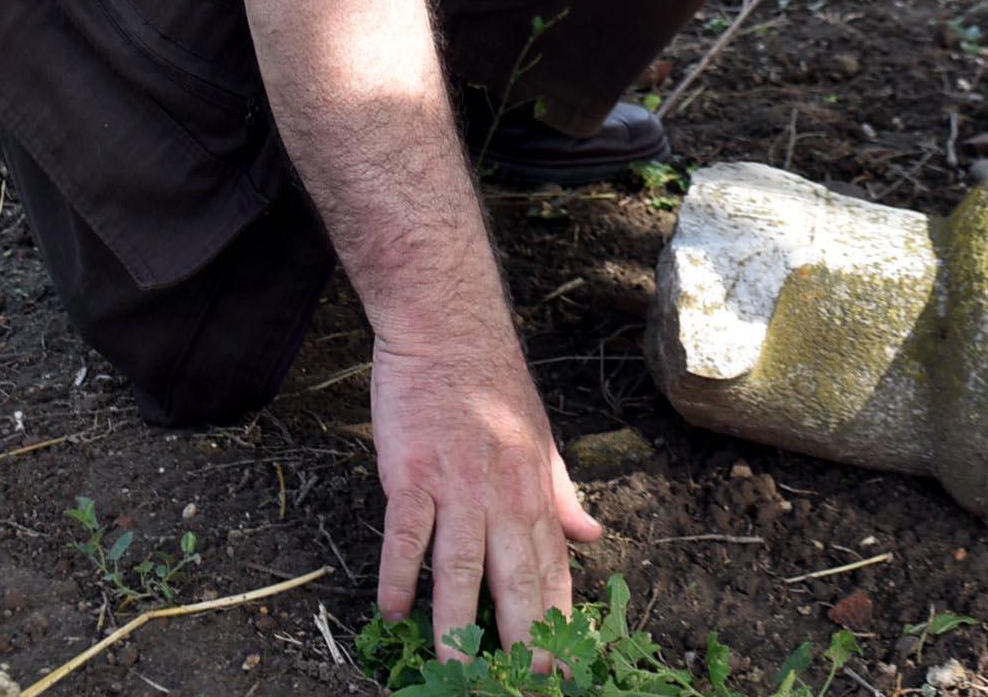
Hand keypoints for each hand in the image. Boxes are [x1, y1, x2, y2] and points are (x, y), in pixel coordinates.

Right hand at [371, 331, 602, 656]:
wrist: (447, 326)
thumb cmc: (491, 384)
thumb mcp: (538, 438)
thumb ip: (561, 493)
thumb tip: (594, 535)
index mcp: (535, 490)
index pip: (553, 569)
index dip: (558, 623)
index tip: (562, 667)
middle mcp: (502, 493)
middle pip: (515, 580)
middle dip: (521, 640)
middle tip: (522, 685)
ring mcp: (456, 484)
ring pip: (460, 568)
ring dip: (458, 626)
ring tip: (458, 672)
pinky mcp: (412, 471)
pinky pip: (406, 533)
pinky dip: (399, 574)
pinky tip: (393, 611)